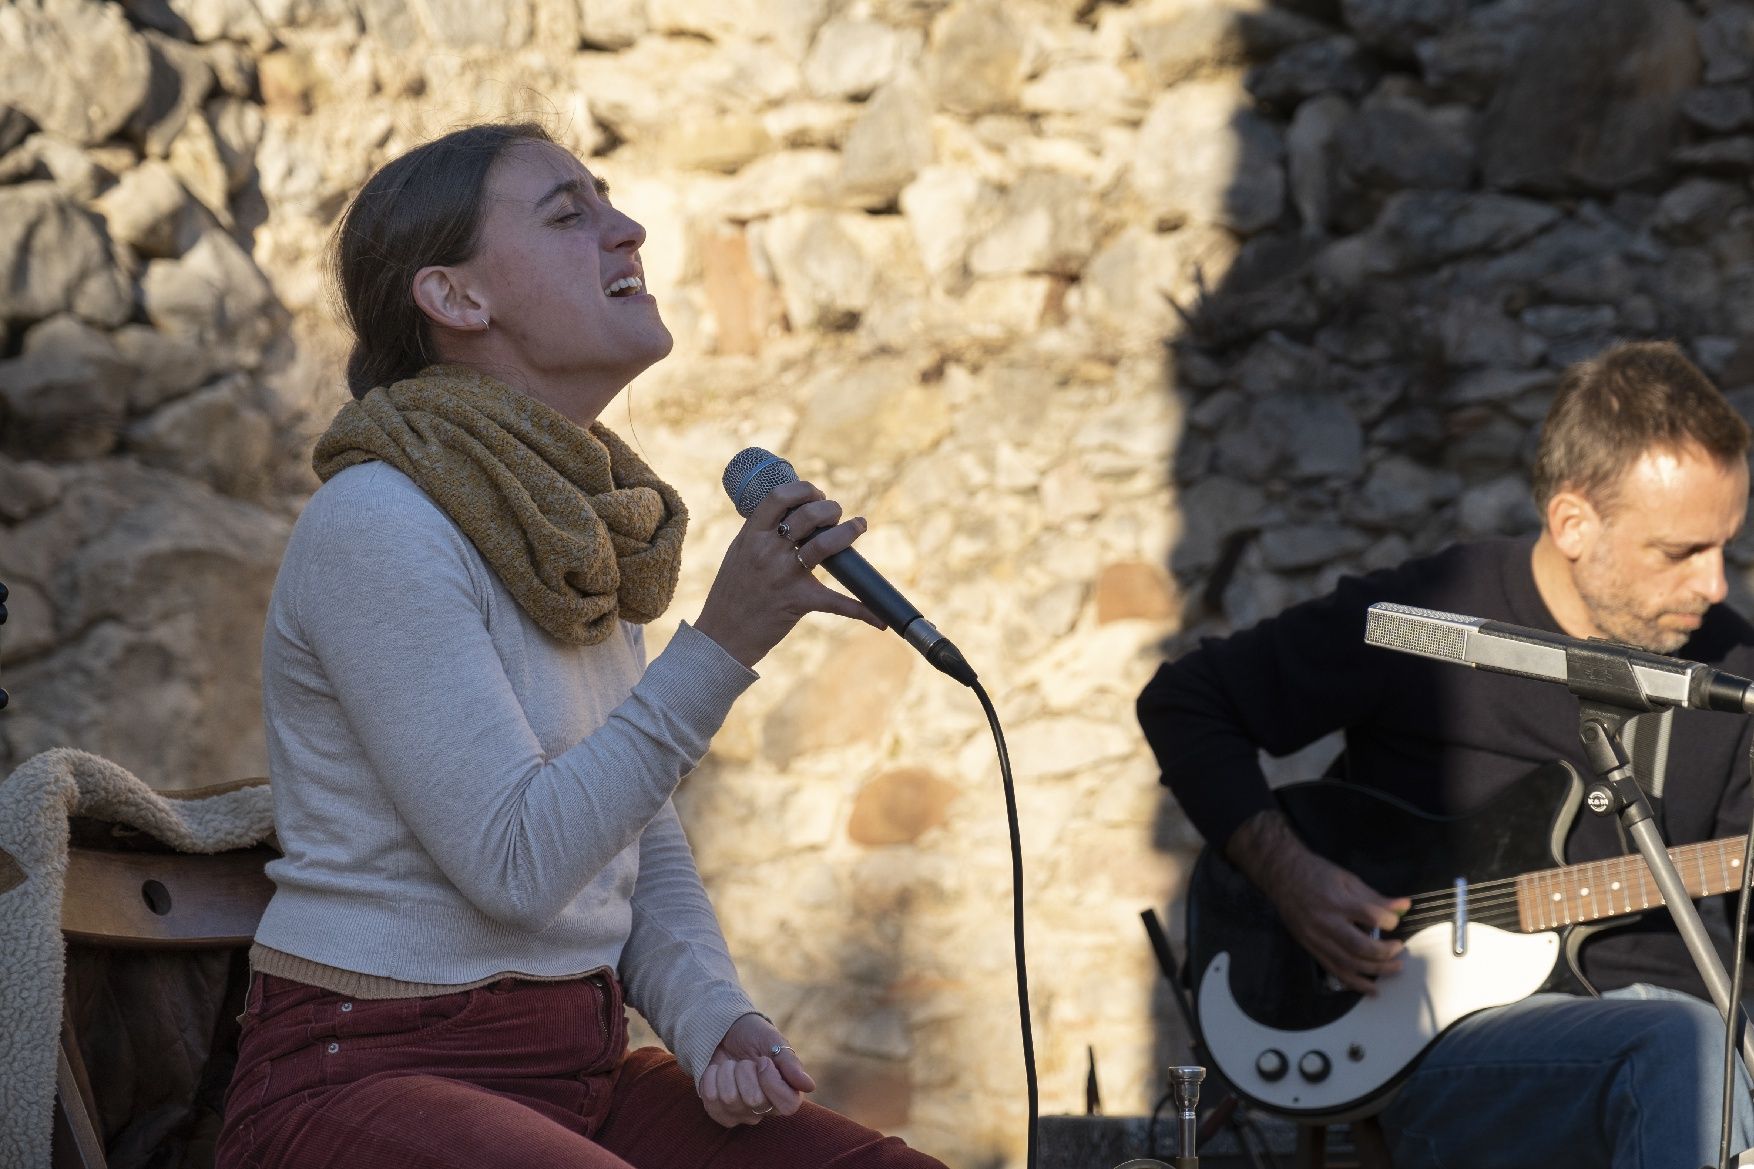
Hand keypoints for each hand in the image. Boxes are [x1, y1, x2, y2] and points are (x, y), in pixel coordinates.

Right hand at [694, 479, 882, 668]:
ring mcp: (782, 575)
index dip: (804, 490)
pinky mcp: (797, 602)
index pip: (779, 497)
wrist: (721, 637)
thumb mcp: (738, 554)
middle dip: (830, 508)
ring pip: (825, 544)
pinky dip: (862, 610)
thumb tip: (790, 516)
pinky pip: (836, 601)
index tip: (815, 495)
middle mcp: (767, 550)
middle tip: (836, 514)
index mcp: (751, 536)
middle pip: (808, 515)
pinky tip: (879, 618)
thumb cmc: (732, 594)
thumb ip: (761, 535)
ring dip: (848, 531)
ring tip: (858, 527)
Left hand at [696, 1012, 816, 1127]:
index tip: (763, 1061)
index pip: (788, 1106)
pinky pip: (710, 1102)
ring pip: (729, 1100)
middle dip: (744, 1070)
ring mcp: (742, 1113)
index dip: (772, 1082)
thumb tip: (809, 1087)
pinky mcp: (720, 1112)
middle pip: (754, 1100)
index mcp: (786, 1092)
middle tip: (745, 1060)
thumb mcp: (774, 1041)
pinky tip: (717, 1071)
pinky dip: (710, 1079)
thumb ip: (790, 1064)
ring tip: (731, 1064)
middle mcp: (766, 1108)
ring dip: (726, 1072)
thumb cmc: (754, 1036)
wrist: (726, 1031)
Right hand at [1225, 810, 1408, 994]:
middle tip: (1399, 948)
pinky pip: (1335, 970)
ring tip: (1394, 968)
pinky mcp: (1311, 948)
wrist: (1282, 876)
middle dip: (1386, 953)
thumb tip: (1404, 906)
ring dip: (1376, 971)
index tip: (1394, 920)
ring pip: (1349, 964)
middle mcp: (1326, 923)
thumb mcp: (1347, 879)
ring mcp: (1316, 939)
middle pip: (1360, 947)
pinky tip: (1371, 988)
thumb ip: (1375, 897)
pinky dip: (1355, 982)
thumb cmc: (1317, 874)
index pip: (1371, 917)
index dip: (1390, 921)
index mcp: (1337, 901)